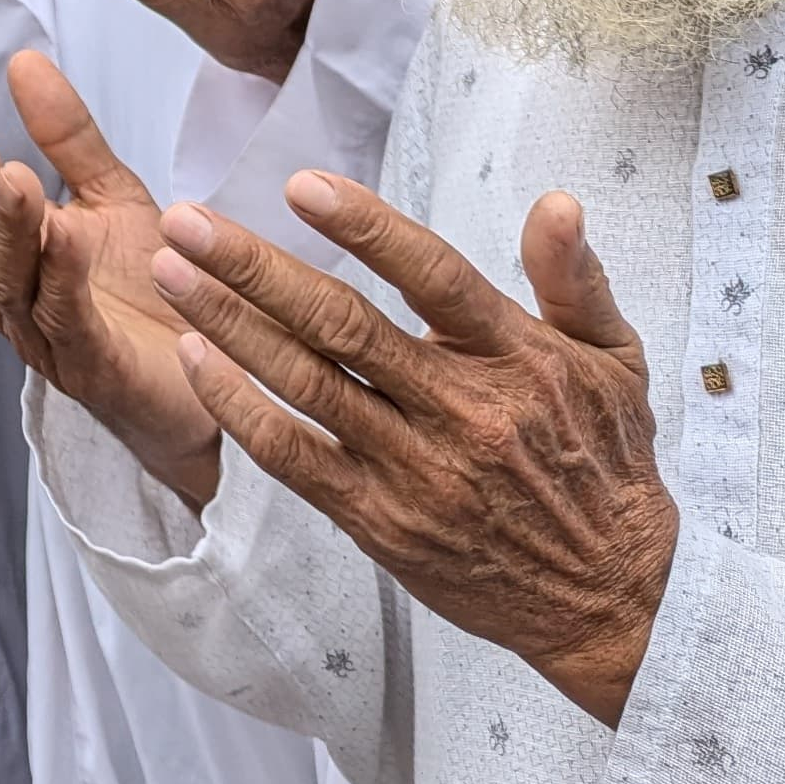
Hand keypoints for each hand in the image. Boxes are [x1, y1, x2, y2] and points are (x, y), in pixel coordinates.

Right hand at [0, 50, 214, 501]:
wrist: (221, 369)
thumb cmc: (154, 286)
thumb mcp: (111, 195)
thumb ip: (67, 136)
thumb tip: (23, 60)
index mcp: (12, 254)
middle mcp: (16, 298)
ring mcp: (50, 338)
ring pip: (11, 282)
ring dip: (8, 229)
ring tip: (12, 177)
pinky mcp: (95, 369)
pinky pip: (68, 319)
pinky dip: (61, 275)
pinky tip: (64, 233)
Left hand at [155, 175, 677, 725]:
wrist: (615, 599)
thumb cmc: (607, 464)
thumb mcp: (615, 361)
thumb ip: (576, 278)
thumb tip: (557, 201)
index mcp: (517, 358)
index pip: (433, 276)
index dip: (366, 227)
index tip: (299, 184)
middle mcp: (462, 411)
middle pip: (343, 326)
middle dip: (253, 267)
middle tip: (183, 219)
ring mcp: (417, 470)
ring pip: (307, 385)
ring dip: (229, 325)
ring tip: (169, 271)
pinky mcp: (382, 522)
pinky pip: (297, 459)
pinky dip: (241, 410)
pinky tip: (198, 360)